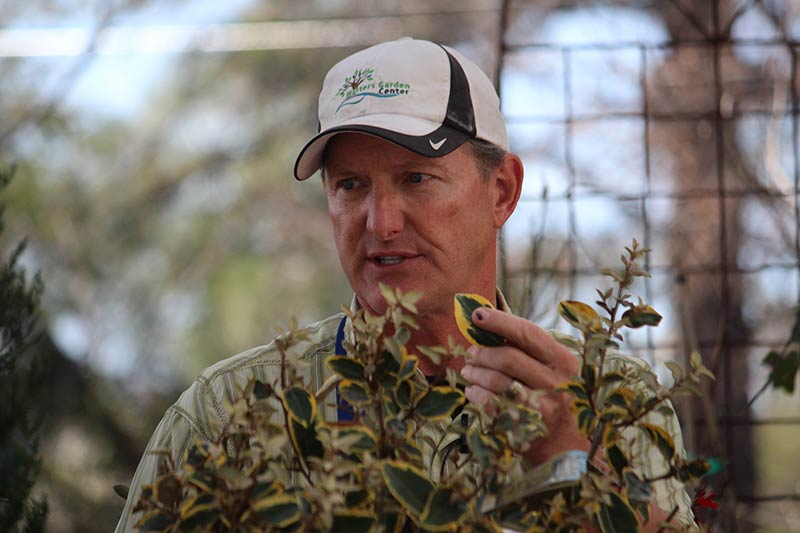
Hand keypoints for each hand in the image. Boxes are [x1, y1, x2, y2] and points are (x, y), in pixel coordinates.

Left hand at [459, 306, 588, 464]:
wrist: (568, 450)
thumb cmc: (555, 400)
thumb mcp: (554, 372)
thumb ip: (529, 351)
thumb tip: (489, 326)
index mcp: (565, 361)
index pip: (529, 334)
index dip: (500, 321)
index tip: (477, 314)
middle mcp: (558, 383)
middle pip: (508, 357)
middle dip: (482, 352)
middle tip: (470, 353)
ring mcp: (543, 407)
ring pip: (497, 380)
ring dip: (475, 373)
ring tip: (468, 370)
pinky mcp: (526, 427)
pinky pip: (490, 404)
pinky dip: (476, 394)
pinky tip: (472, 391)